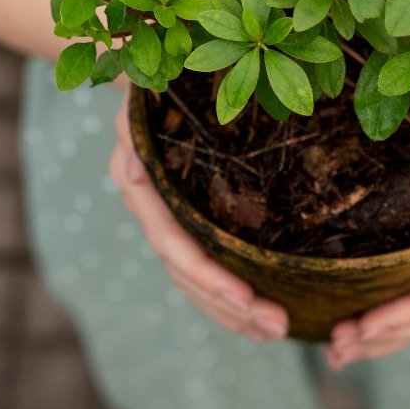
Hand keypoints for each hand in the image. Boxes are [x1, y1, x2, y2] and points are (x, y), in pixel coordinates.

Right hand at [107, 95, 289, 342]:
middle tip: (277, 327)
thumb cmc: (158, 82)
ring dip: (234, 313)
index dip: (207, 275)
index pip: (174, 245)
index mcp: (143, 189)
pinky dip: (230, 297)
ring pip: (196, 283)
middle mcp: (154, 213)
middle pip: (187, 276)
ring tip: (277, 331)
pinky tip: (260, 315)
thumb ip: (134, 129)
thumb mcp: (141, 98)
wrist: (159, 77)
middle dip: (229, 306)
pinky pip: (207, 270)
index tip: (247, 298)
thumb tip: (132, 169)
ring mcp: (171, 223)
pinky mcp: (191, 225)